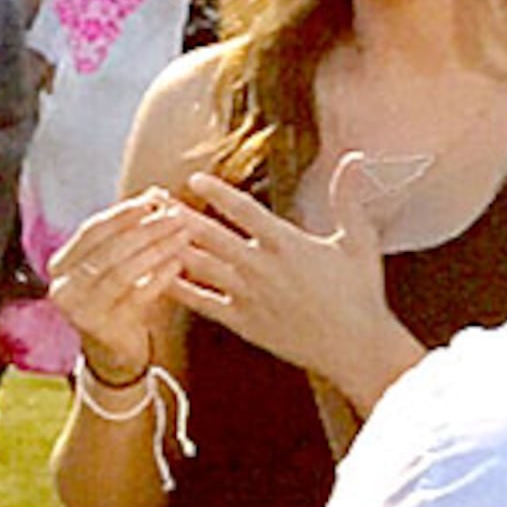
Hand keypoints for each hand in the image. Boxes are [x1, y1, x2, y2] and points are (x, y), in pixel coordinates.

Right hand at [45, 186, 194, 382]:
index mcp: (60, 265)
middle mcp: (63, 287)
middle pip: (108, 249)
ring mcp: (81, 310)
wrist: (112, 353)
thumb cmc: (115, 300)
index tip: (153, 199)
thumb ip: (127, 232)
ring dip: (156, 249)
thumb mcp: (113, 264)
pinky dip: (159, 278)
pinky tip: (178, 264)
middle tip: (176, 215)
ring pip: (122, 271)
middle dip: (145, 229)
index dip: (123, 213)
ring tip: (182, 235)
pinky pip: (137, 296)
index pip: (91, 231)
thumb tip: (155, 194)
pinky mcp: (104, 328)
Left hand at [172, 165, 420, 413]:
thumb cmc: (360, 294)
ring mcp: (248, 295)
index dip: (217, 193)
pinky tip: (154, 277)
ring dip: (171, 245)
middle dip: (178, 214)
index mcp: (287, 244)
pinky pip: (202, 303)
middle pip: (209, 235)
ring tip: (146, 230)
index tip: (194, 178)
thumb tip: (354, 158)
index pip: (244, 210)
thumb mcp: (359, 242)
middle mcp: (261, 267)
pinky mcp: (242, 321)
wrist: (356, 347)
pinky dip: (177, 289)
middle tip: (152, 198)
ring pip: (200, 266)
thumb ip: (349, 199)